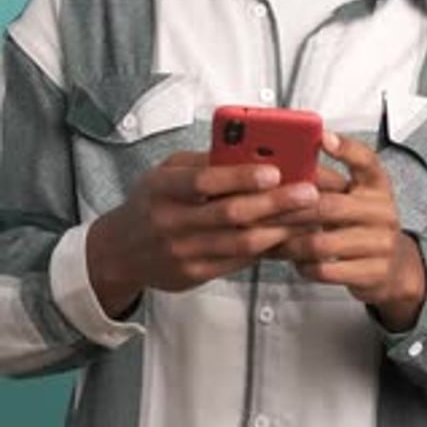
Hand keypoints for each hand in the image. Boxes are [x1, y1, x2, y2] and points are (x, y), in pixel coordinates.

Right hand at [87, 151, 318, 317]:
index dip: (240, 177)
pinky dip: (265, 248)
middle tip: (307, 193)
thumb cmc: (150, 202)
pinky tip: (286, 235)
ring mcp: (182, 252)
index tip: (273, 171)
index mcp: (161, 189)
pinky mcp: (194, 275)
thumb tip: (247, 151)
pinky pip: (237, 262)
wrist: (120, 251)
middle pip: (230, 214)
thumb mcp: (165, 172)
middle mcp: (170, 222)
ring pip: (240, 242)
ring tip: (307, 216)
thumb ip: (202, 163)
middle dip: (274, 203)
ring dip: (279, 229)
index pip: (203, 182)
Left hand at [276, 133, 426, 331]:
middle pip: (328, 206)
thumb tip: (284, 164)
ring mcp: (381, 243)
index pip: (365, 160)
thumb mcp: (354, 194)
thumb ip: (326, 180)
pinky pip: (326, 270)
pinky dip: (302, 265)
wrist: (394, 266)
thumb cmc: (362, 223)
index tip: (322, 138)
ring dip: (289, 242)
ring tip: (270, 238)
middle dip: (289, 210)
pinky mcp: (373, 273)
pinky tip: (293, 258)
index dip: (344, 148)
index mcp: (376, 184)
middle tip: (261, 209)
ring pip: (321, 243)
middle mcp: (383, 211)